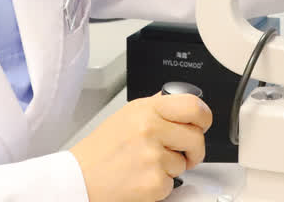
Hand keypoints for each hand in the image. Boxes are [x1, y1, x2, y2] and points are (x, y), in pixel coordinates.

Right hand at [71, 93, 212, 201]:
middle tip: (182, 153)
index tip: (202, 125)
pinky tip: (142, 178)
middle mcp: (150, 129)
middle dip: (194, 149)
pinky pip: (173, 183)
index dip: (204, 117)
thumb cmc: (101, 149)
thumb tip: (180, 97)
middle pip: (196, 137)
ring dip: (172, 167)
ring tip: (147, 165)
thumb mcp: (126, 115)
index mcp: (145, 109)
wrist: (79, 178)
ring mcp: (152, 156)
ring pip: (185, 163)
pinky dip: (161, 185)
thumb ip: (156, 105)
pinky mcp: (153, 183)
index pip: (193, 105)